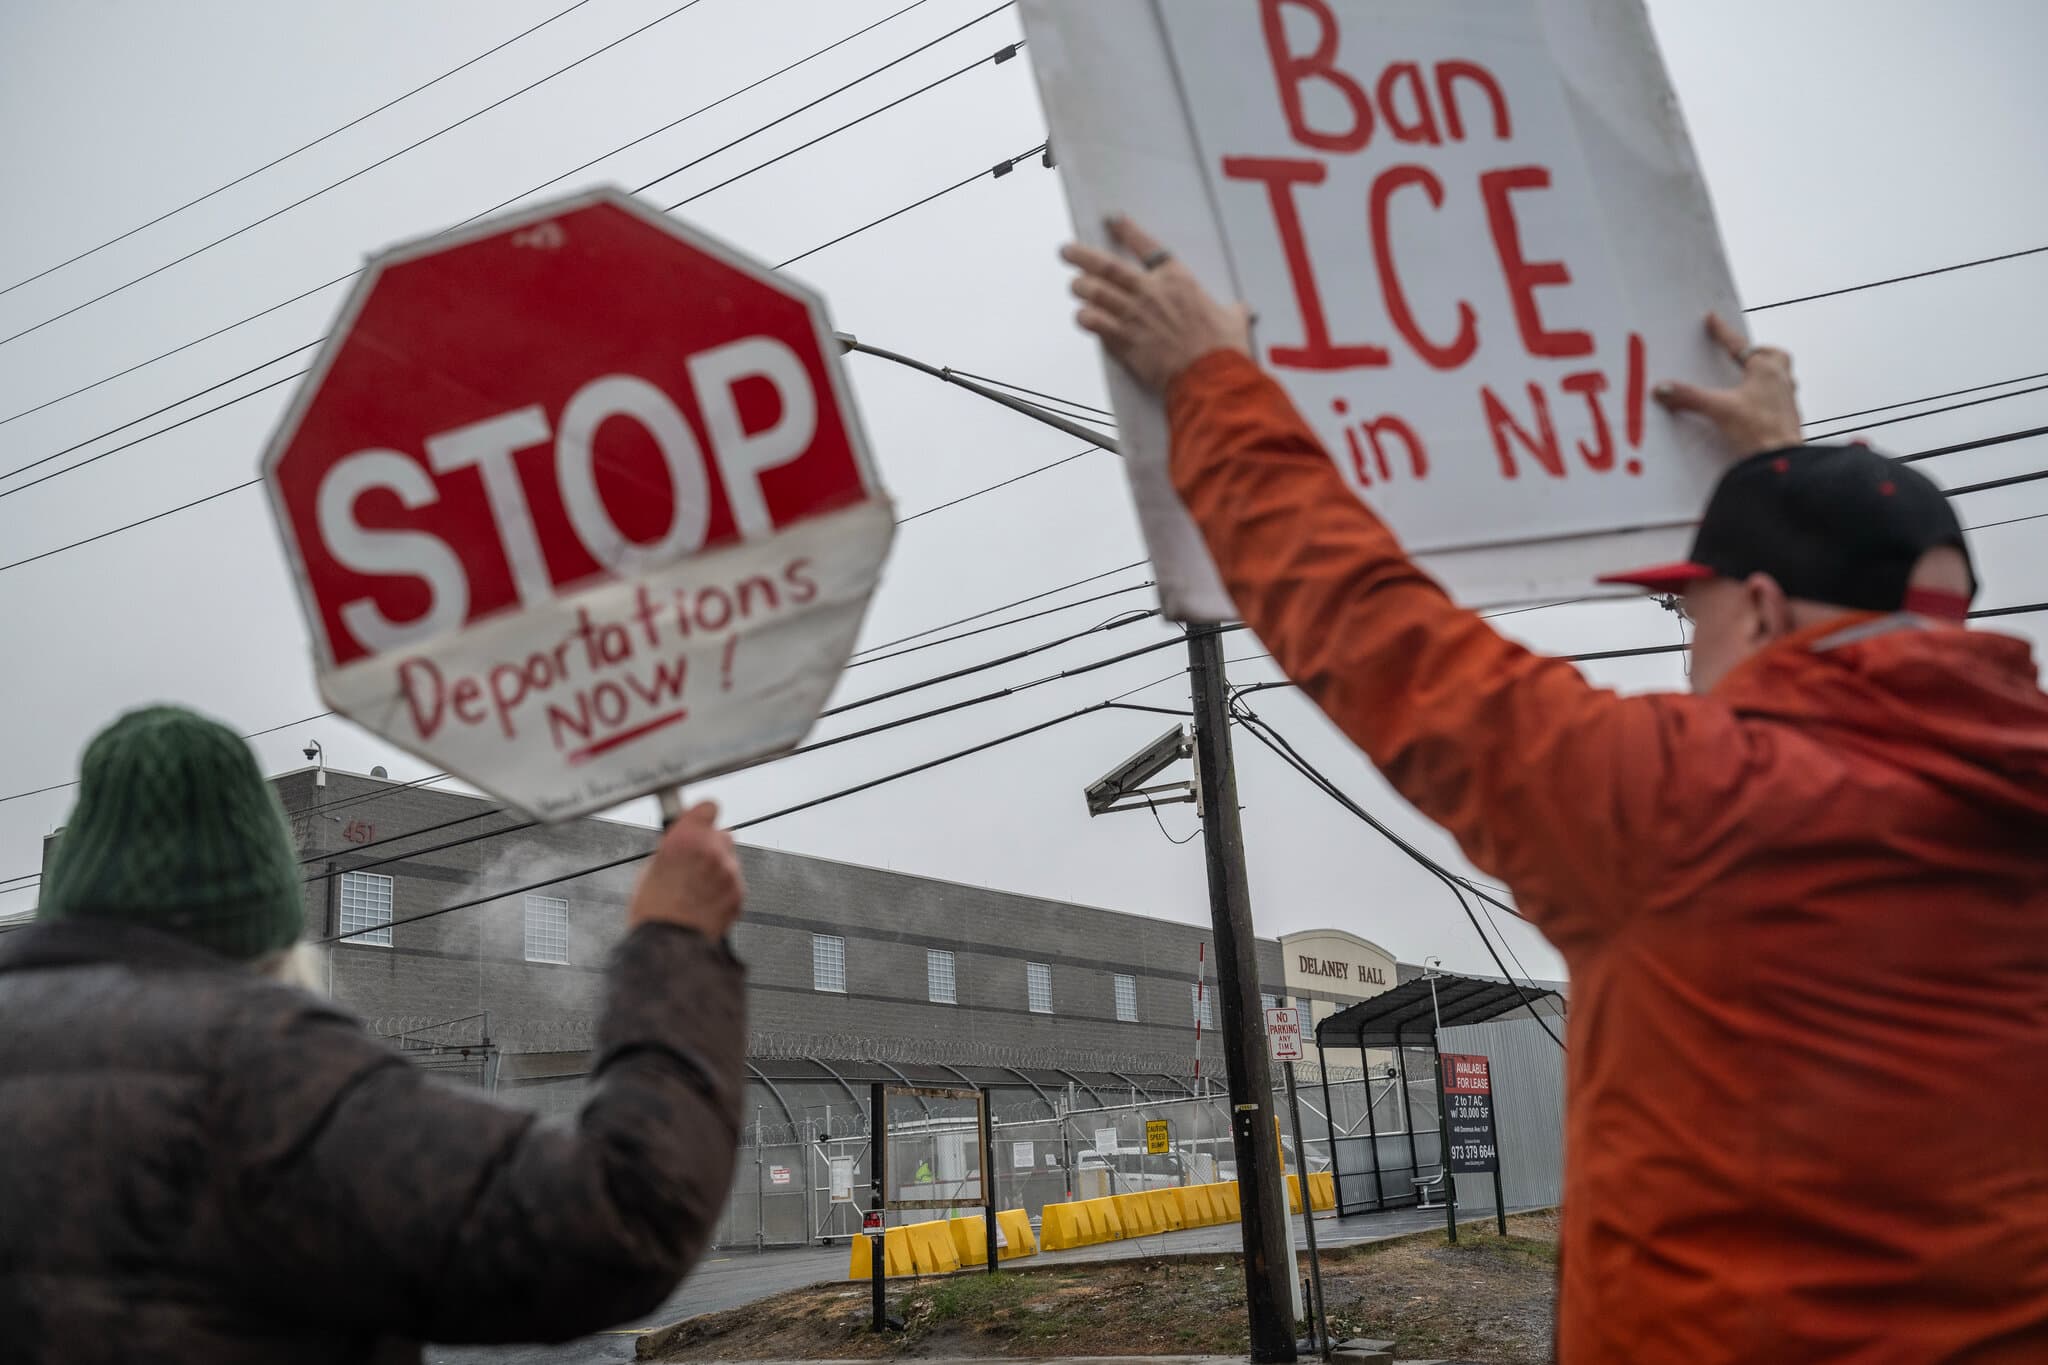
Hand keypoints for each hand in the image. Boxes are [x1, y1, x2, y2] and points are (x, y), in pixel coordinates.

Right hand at [628, 801, 742, 939]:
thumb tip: (681, 843)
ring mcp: (729, 873)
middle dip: (710, 846)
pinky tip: (706, 903)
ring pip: (729, 860)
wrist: (670, 948)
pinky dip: (724, 890)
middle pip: (721, 835)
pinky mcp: (739, 894)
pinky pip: (734, 883)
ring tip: (697, 891)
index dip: (701, 817)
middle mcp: (712, 850)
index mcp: (685, 838)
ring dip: (718, 870)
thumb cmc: (654, 913)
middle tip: (693, 864)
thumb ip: (673, 850)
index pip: (707, 808)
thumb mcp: (652, 870)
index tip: (698, 820)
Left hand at [1060, 216, 1250, 393]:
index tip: (1113, 220)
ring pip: (1095, 292)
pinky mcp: (1124, 341)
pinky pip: (1095, 323)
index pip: (1147, 247)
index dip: (1127, 231)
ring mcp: (1134, 316)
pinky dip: (1085, 317)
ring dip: (1080, 287)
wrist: (1210, 377)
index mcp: (1177, 280)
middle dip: (1082, 256)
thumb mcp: (1233, 320)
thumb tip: (1242, 312)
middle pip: (1107, 267)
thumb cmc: (1222, 349)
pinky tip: (1082, 316)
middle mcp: (1151, 293)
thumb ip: (1232, 311)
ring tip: (1074, 285)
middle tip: (1067, 250)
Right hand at [1654, 312, 1802, 456]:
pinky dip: (1765, 396)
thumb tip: (1663, 389)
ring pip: (1779, 376)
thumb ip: (1689, 397)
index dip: (1723, 332)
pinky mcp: (1787, 418)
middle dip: (1758, 352)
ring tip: (1746, 381)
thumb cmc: (1759, 432)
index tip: (1713, 320)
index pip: (1739, 345)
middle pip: (1774, 356)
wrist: (1781, 461)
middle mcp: (1781, 380)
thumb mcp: (1719, 409)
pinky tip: (1752, 408)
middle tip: (1742, 356)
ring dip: (1764, 374)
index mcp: (1766, 370)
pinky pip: (1778, 398)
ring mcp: (1787, 400)